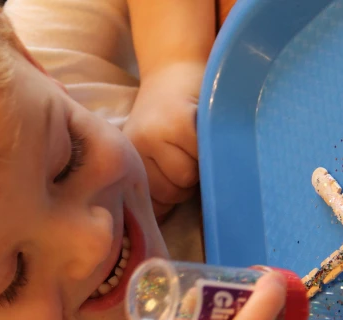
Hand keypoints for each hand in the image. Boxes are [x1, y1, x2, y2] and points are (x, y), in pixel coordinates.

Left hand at [124, 62, 203, 219]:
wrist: (176, 67)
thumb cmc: (169, 115)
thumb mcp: (154, 150)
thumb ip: (159, 186)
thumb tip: (162, 230)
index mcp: (129, 158)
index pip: (156, 203)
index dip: (176, 196)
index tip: (179, 175)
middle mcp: (137, 146)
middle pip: (174, 192)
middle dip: (189, 182)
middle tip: (190, 152)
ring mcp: (156, 134)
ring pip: (190, 177)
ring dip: (203, 165)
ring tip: (197, 141)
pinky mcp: (179, 122)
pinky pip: (204, 155)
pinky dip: (213, 148)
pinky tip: (206, 131)